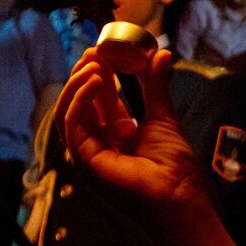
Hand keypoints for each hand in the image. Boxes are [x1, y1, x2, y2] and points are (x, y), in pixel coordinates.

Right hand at [56, 48, 204, 210]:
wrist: (177, 196)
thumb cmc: (174, 165)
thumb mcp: (162, 116)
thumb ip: (156, 86)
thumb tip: (160, 52)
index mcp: (115, 135)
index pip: (98, 99)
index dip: (98, 73)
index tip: (102, 49)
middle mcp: (98, 144)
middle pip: (80, 103)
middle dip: (84, 75)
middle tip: (94, 51)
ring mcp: (88, 154)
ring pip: (68, 112)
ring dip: (78, 84)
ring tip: (94, 63)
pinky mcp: (83, 160)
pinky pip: (72, 124)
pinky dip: (80, 99)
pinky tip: (97, 80)